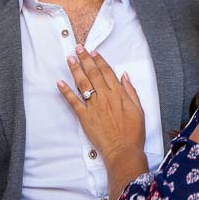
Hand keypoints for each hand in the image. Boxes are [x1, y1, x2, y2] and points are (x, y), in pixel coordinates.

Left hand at [58, 45, 144, 162]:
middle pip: (93, 74)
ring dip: (75, 70)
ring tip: (70, 59)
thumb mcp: (138, 109)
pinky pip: (73, 102)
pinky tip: (59, 83)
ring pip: (83, 84)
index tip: (93, 52)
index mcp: (118, 94)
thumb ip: (130, 91)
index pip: (107, 72)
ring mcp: (94, 106)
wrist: (123, 151)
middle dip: (85, 59)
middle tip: (78, 48)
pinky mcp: (85, 117)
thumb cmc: (133, 132)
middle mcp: (105, 97)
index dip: (99, 60)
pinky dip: (66, 92)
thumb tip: (124, 76)